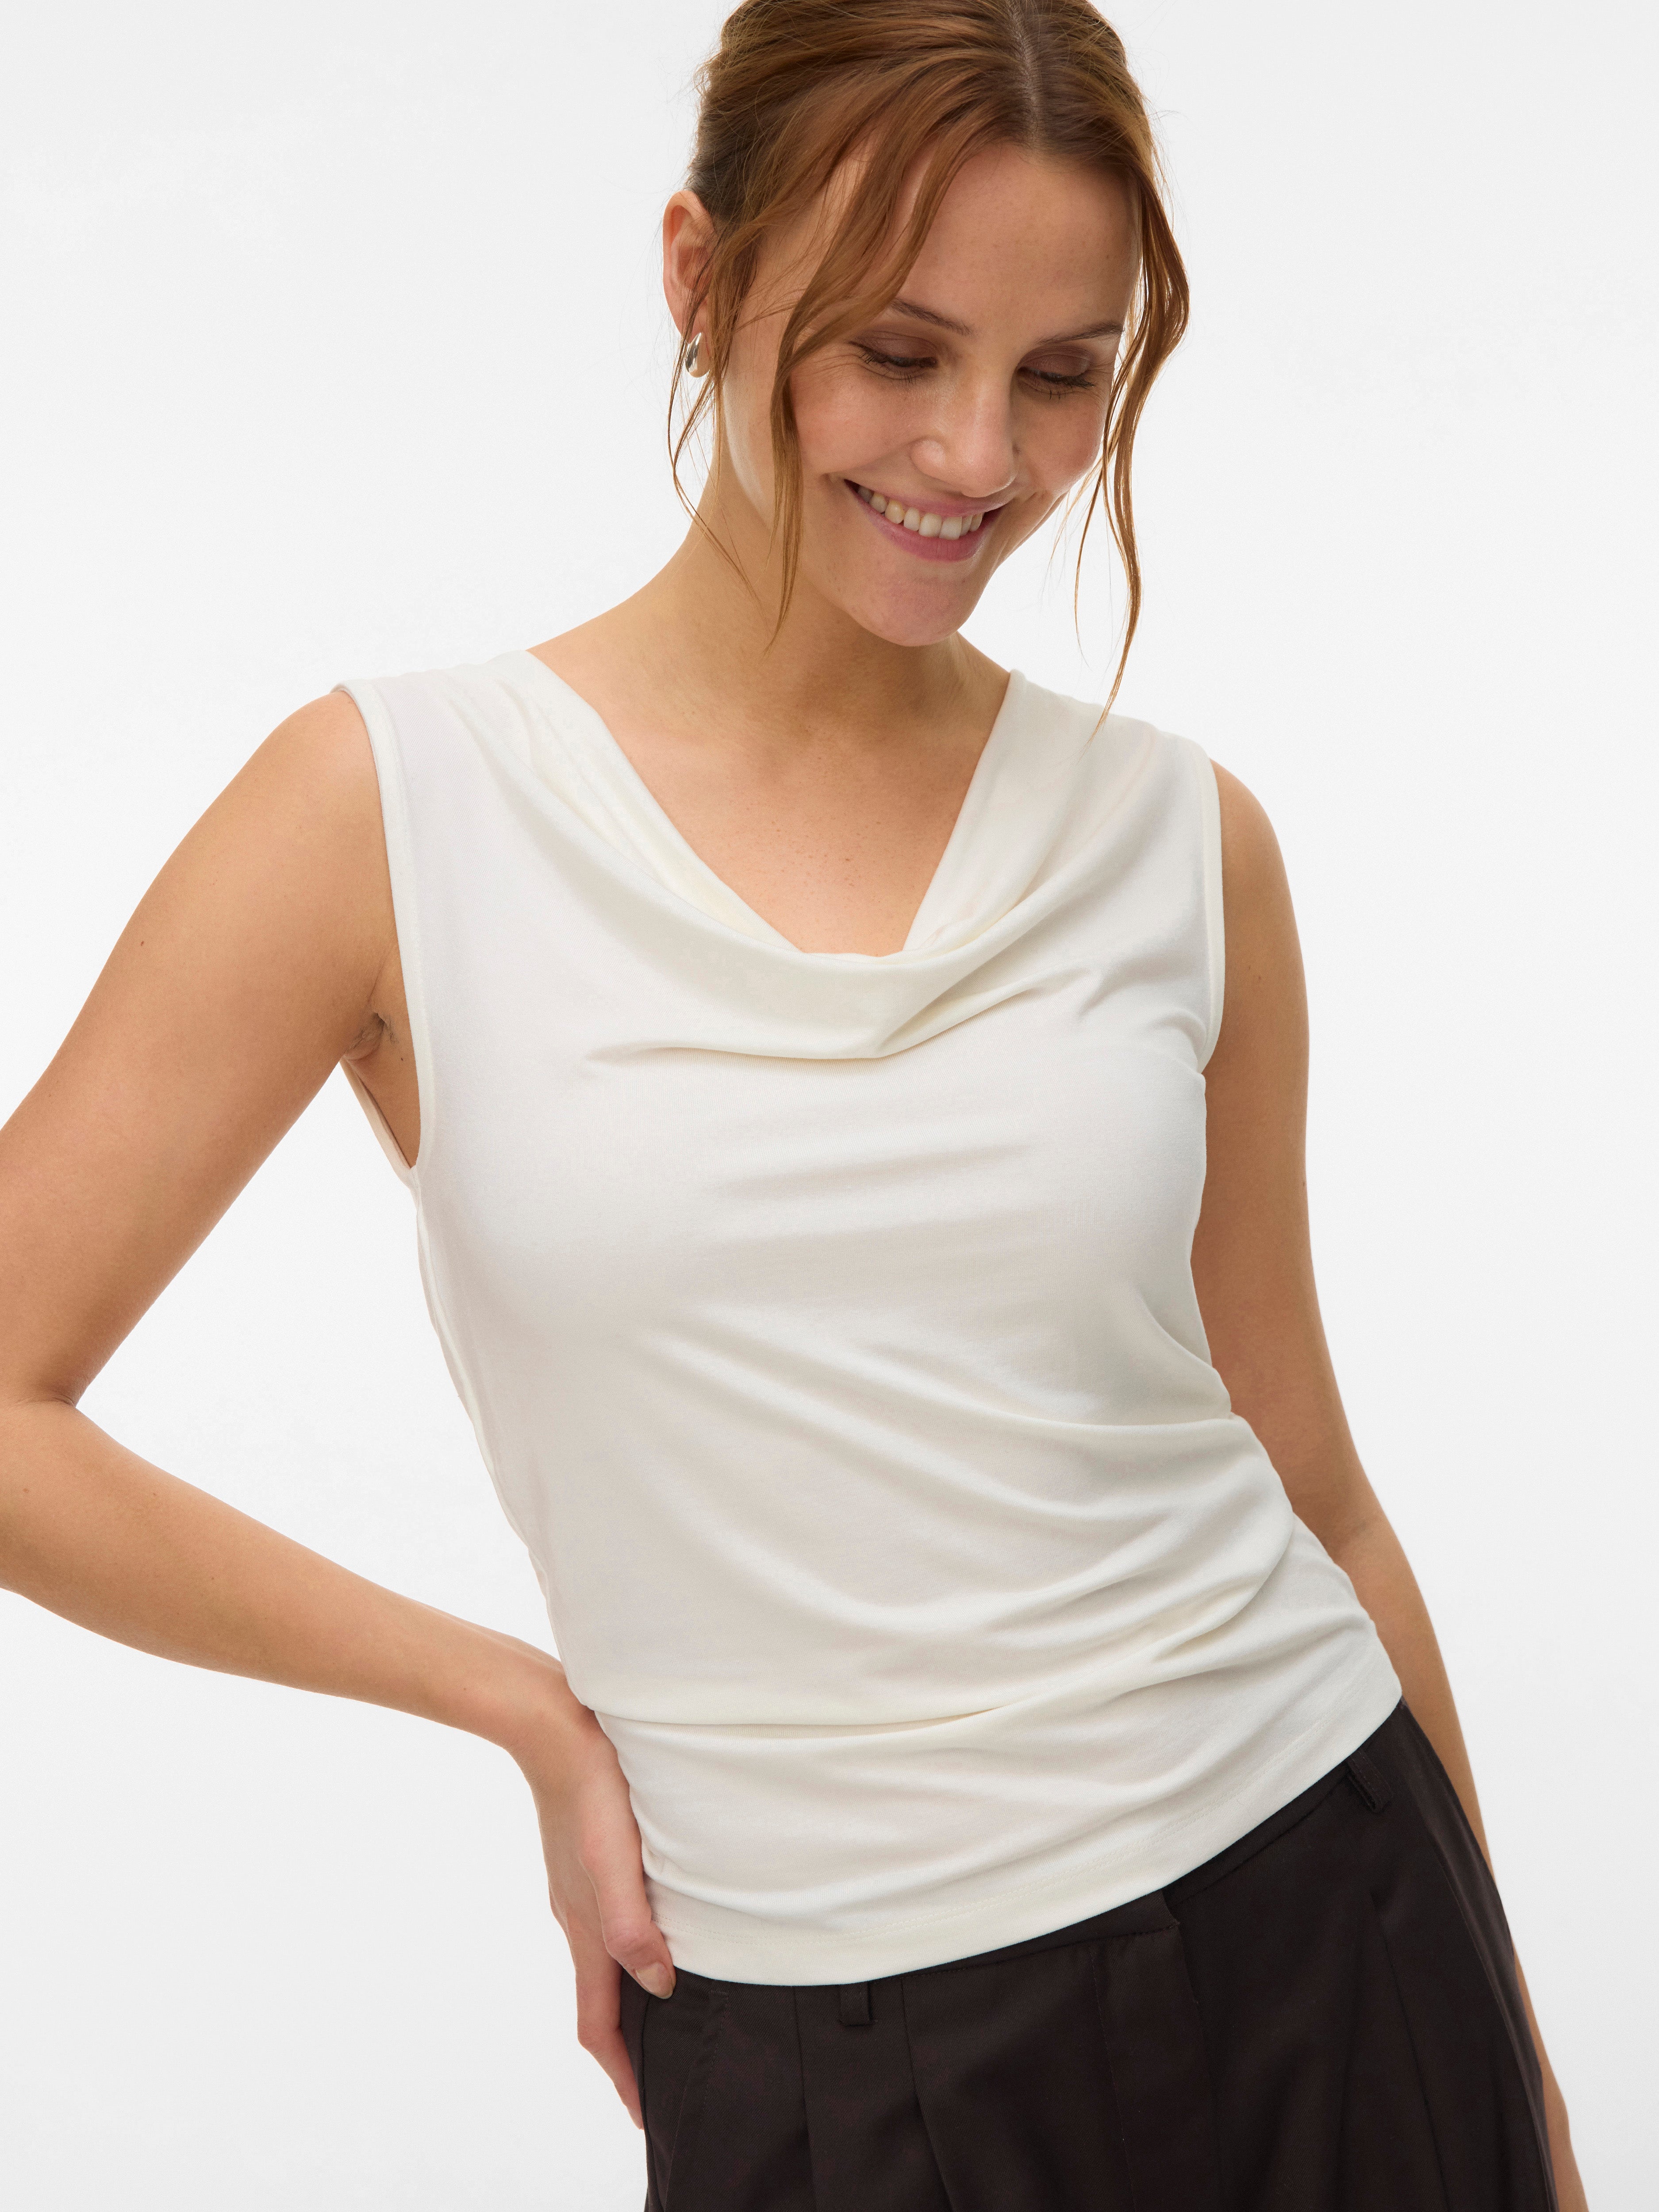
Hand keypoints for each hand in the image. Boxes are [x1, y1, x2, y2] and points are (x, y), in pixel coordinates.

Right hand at [505, 1654, 676, 2128]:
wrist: (550, 1723)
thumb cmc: (589, 1787)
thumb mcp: (616, 1860)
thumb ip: (633, 1926)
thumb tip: (658, 1986)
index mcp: (585, 1927)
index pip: (598, 2024)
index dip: (621, 2074)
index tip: (642, 2113)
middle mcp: (576, 1915)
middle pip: (599, 2000)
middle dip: (624, 2046)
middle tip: (655, 2074)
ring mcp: (576, 1887)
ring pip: (603, 1959)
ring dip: (626, 1997)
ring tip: (659, 2014)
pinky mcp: (583, 1857)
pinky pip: (606, 1921)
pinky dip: (625, 1948)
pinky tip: (649, 1929)